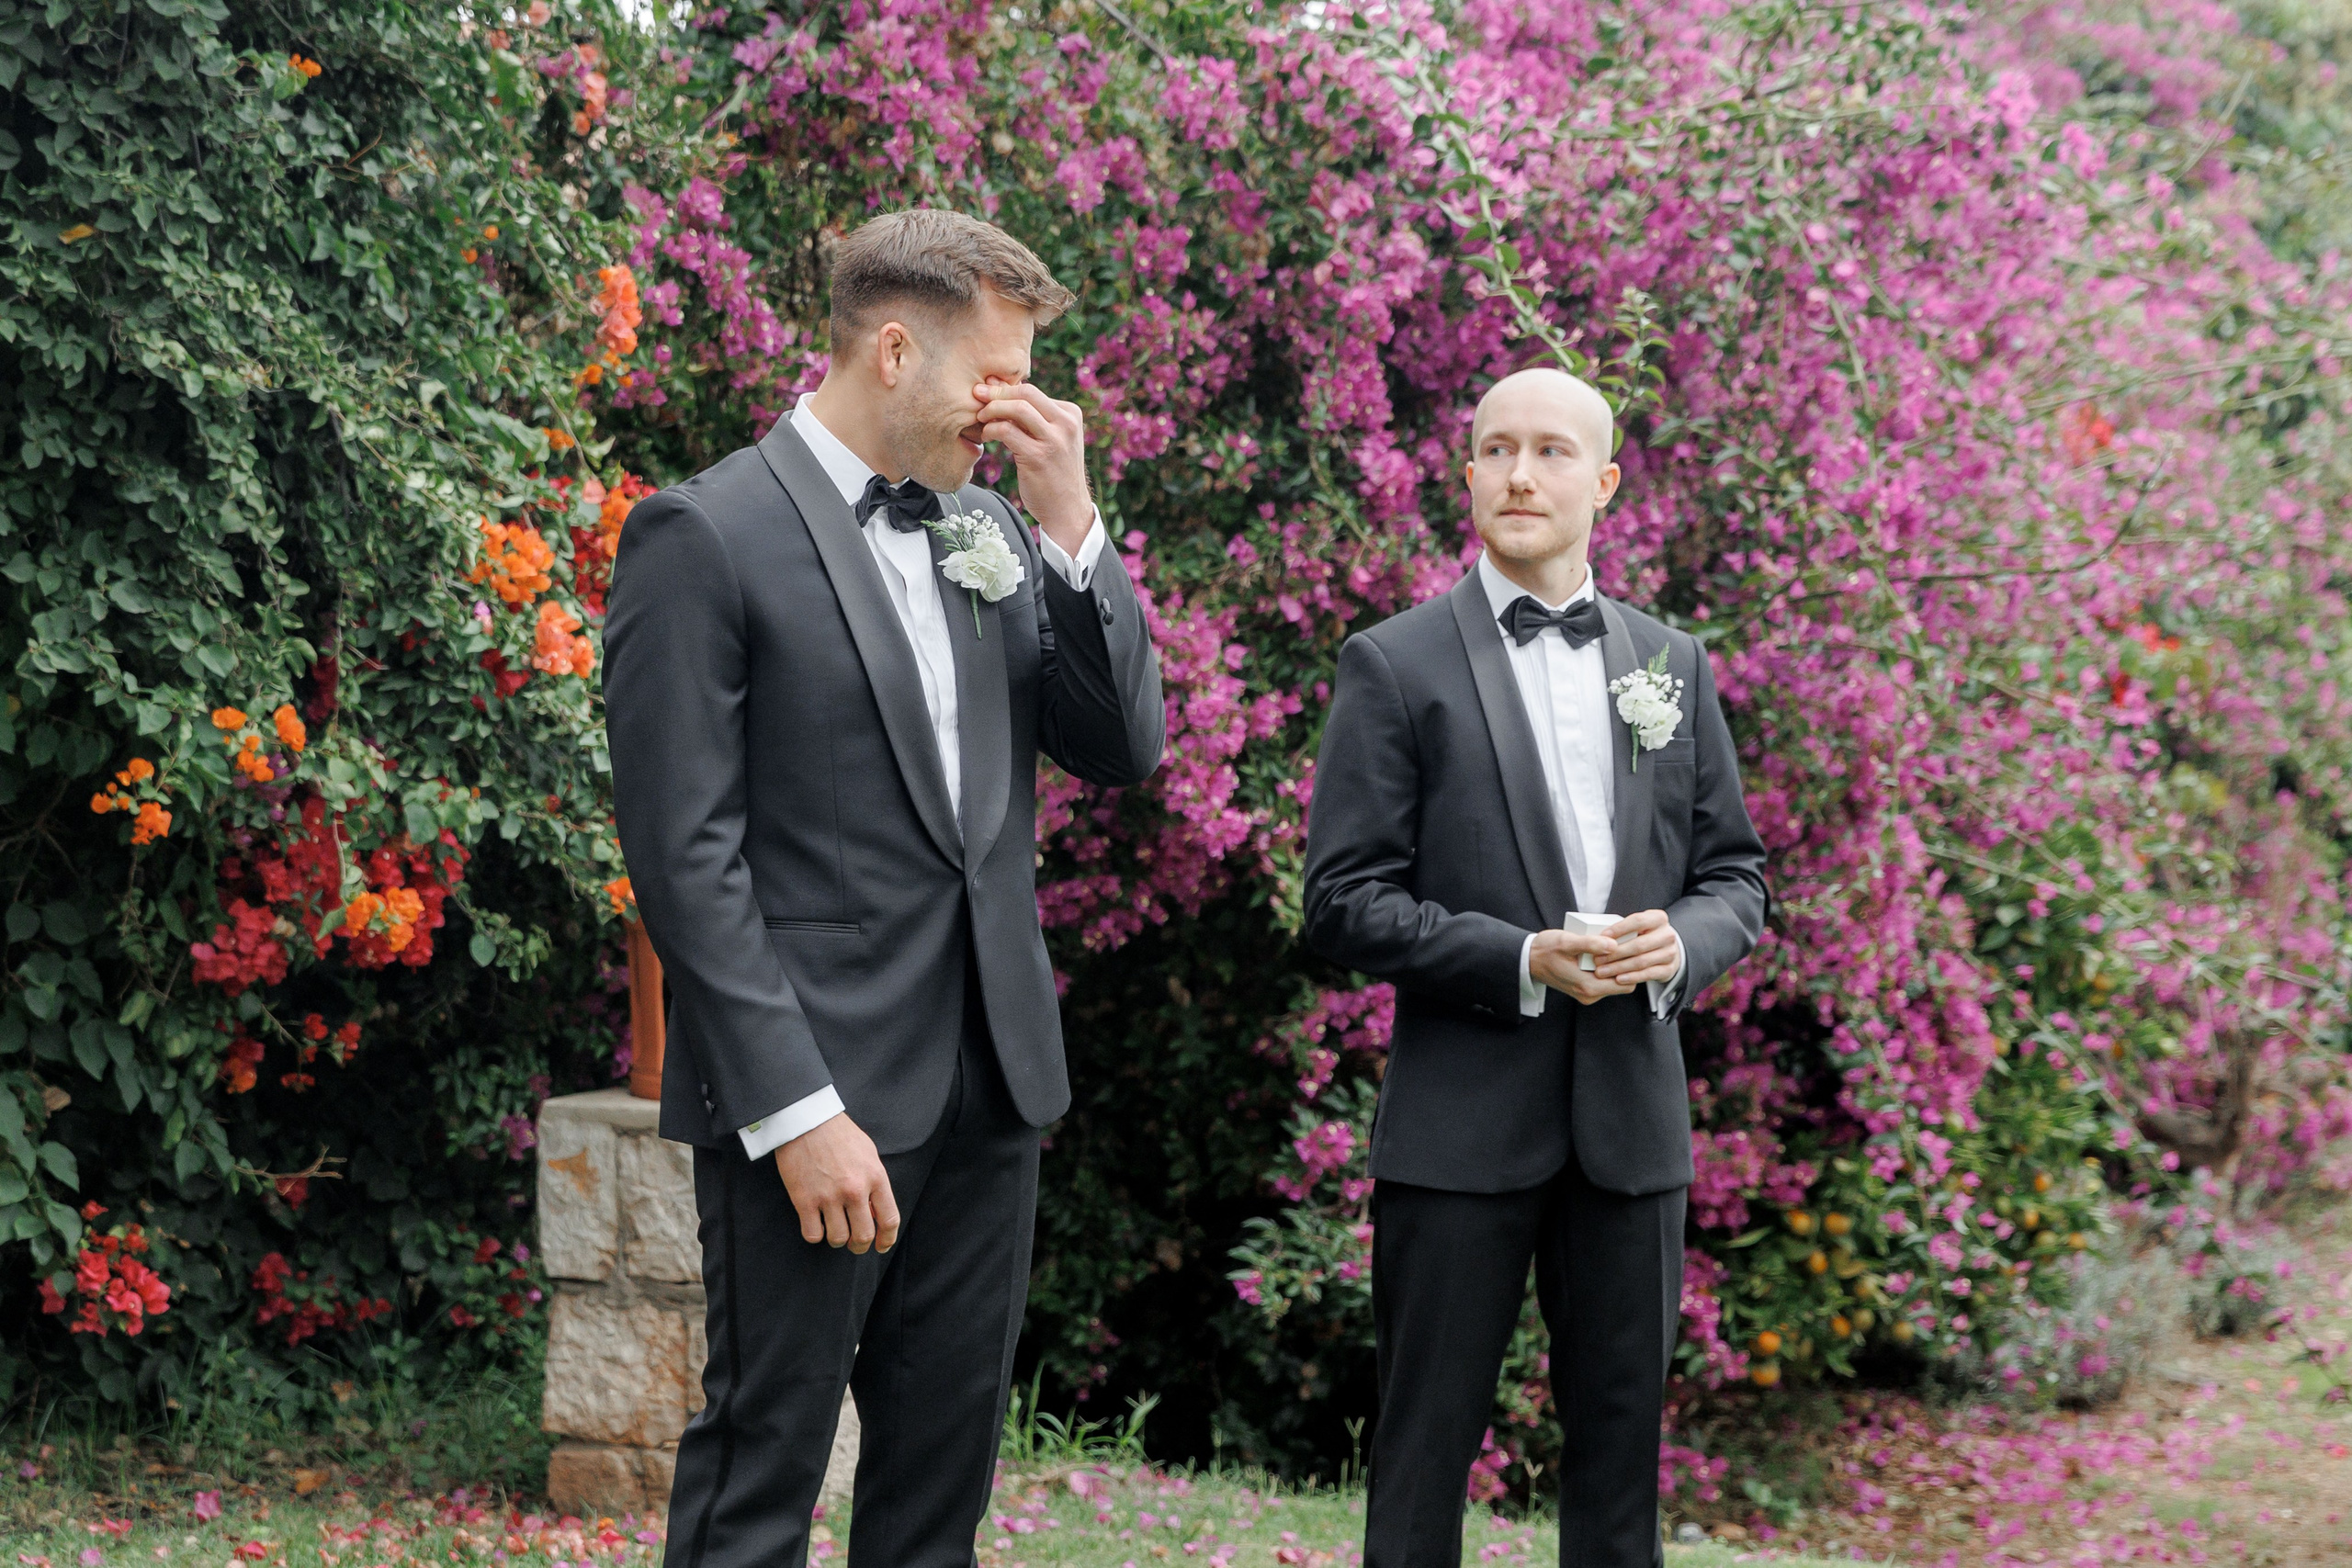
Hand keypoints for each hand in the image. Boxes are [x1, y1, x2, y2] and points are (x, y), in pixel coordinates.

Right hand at [773, 1112, 899, 1253]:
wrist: (806, 1119)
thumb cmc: (839, 1134)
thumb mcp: (868, 1153)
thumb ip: (875, 1183)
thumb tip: (876, 1212)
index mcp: (875, 1177)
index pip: (889, 1220)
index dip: (887, 1239)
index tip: (881, 1246)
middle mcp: (854, 1190)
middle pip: (863, 1235)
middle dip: (860, 1245)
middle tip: (854, 1243)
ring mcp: (828, 1197)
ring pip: (838, 1239)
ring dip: (837, 1239)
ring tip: (834, 1229)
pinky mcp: (804, 1200)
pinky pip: (813, 1234)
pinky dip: (815, 1234)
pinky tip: (815, 1224)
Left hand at [973, 381, 1092, 553]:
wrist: (1067, 509)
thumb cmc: (1053, 472)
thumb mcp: (1050, 438)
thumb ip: (1032, 417)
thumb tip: (997, 386)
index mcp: (1071, 414)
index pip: (1032, 391)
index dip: (1005, 389)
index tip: (986, 392)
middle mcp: (1066, 424)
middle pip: (1026, 392)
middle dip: (996, 392)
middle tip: (977, 396)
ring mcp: (1054, 440)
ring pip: (1017, 408)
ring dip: (993, 409)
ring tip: (981, 418)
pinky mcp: (1038, 457)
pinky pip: (1008, 431)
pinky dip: (991, 429)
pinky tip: (986, 436)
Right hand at [1528, 928, 1633, 1004]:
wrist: (1528, 960)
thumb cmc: (1545, 951)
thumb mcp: (1567, 942)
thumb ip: (1591, 944)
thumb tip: (1613, 945)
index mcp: (1588, 986)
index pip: (1626, 983)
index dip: (1631, 966)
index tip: (1630, 950)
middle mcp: (1589, 994)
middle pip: (1622, 983)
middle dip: (1625, 965)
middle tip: (1623, 946)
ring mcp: (1587, 993)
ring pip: (1614, 981)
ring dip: (1616, 965)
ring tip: (1612, 948)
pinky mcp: (1585, 988)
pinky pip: (1604, 980)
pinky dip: (1607, 968)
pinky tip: (1602, 954)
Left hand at [1591, 909, 1680, 987]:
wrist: (1665, 950)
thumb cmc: (1643, 935)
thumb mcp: (1637, 926)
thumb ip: (1622, 928)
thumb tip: (1599, 937)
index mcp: (1658, 918)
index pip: (1638, 921)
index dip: (1619, 929)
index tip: (1602, 937)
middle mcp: (1667, 935)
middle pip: (1639, 944)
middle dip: (1615, 953)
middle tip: (1597, 959)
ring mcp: (1670, 953)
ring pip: (1642, 961)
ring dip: (1619, 967)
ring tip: (1602, 971)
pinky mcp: (1669, 969)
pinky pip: (1648, 974)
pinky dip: (1632, 977)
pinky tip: (1618, 979)